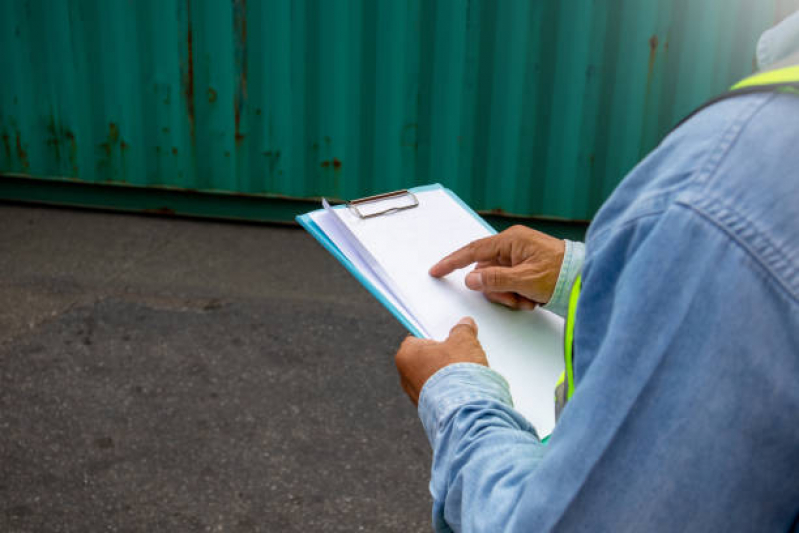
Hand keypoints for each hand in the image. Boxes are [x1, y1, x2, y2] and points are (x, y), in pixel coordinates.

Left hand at [395, 317, 486, 404]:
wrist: (464, 409)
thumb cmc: (457, 373)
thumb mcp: (464, 341)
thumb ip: (463, 330)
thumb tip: (465, 324)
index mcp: (406, 355)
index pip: (417, 338)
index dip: (435, 337)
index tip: (448, 337)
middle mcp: (405, 377)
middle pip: (426, 359)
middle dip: (442, 357)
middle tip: (460, 354)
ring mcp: (416, 397)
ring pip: (433, 379)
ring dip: (447, 376)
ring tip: (467, 374)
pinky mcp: (428, 412)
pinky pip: (439, 396)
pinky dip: (450, 392)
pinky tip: (465, 390)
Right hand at [429, 225, 564, 308]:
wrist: (585, 279)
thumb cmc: (562, 274)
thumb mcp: (525, 280)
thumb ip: (495, 280)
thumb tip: (471, 279)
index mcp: (511, 241)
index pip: (473, 251)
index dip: (452, 262)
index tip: (437, 271)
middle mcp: (513, 246)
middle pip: (486, 272)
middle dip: (498, 291)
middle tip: (516, 299)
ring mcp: (519, 258)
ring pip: (497, 282)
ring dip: (509, 296)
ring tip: (529, 300)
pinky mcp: (525, 269)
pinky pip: (509, 285)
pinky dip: (518, 295)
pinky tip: (533, 298)